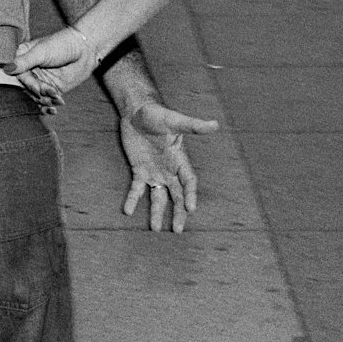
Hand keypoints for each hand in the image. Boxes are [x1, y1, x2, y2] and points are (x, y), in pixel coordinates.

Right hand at [8, 26, 99, 111]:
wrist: (85, 49)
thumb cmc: (62, 44)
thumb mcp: (42, 51)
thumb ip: (25, 61)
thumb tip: (5, 68)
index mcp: (22, 58)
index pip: (17, 75)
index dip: (26, 83)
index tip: (36, 88)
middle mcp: (28, 70)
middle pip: (25, 88)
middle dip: (37, 93)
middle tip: (48, 91)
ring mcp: (40, 80)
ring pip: (35, 97)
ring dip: (44, 100)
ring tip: (56, 97)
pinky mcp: (51, 89)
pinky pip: (45, 101)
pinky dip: (48, 107)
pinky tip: (54, 109)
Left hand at [120, 101, 218, 232]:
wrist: (137, 111)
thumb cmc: (157, 114)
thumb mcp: (175, 120)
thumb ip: (193, 126)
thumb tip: (215, 124)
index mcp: (180, 159)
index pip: (189, 181)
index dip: (190, 194)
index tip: (190, 209)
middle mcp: (169, 169)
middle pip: (176, 195)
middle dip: (177, 212)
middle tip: (177, 230)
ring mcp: (154, 171)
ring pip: (157, 196)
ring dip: (157, 212)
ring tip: (155, 229)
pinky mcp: (138, 169)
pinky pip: (136, 188)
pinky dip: (133, 199)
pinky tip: (127, 211)